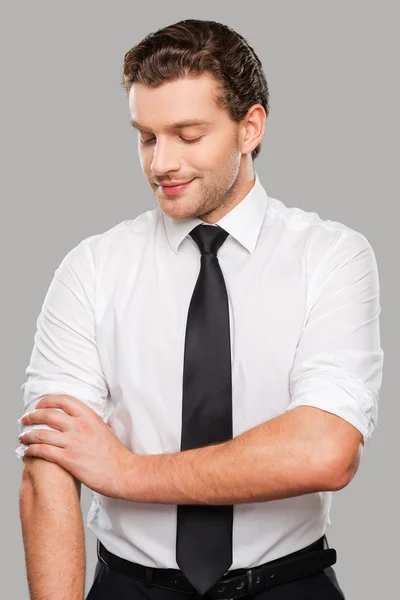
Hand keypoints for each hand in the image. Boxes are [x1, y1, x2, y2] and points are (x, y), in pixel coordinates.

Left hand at [18, 394, 134, 498]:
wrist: (123, 472)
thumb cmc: (115, 454)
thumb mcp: (104, 429)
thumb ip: (90, 422)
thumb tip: (81, 419)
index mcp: (89, 416)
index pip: (63, 400)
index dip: (47, 400)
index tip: (40, 405)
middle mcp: (80, 426)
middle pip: (48, 414)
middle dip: (32, 416)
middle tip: (25, 419)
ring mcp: (73, 442)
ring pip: (41, 433)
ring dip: (27, 434)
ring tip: (22, 437)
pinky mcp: (68, 459)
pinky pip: (43, 451)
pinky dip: (31, 450)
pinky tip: (28, 452)